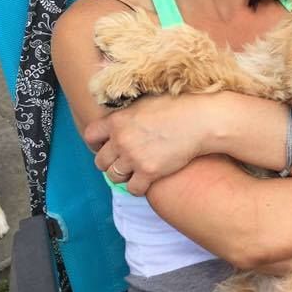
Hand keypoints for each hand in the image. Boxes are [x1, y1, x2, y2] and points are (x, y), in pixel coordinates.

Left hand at [84, 94, 218, 195]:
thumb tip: (122, 116)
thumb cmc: (178, 107)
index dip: (96, 144)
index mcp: (117, 120)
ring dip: (123, 176)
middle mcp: (121, 139)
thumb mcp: (146, 102)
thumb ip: (128, 112)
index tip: (106, 146)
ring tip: (135, 171)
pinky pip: (132, 189)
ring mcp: (134, 157)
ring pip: (114, 176)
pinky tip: (147, 180)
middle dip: (110, 162)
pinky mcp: (149, 172)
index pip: (90, 136)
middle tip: (123, 161)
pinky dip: (138, 187)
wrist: (201, 121)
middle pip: (100, 161)